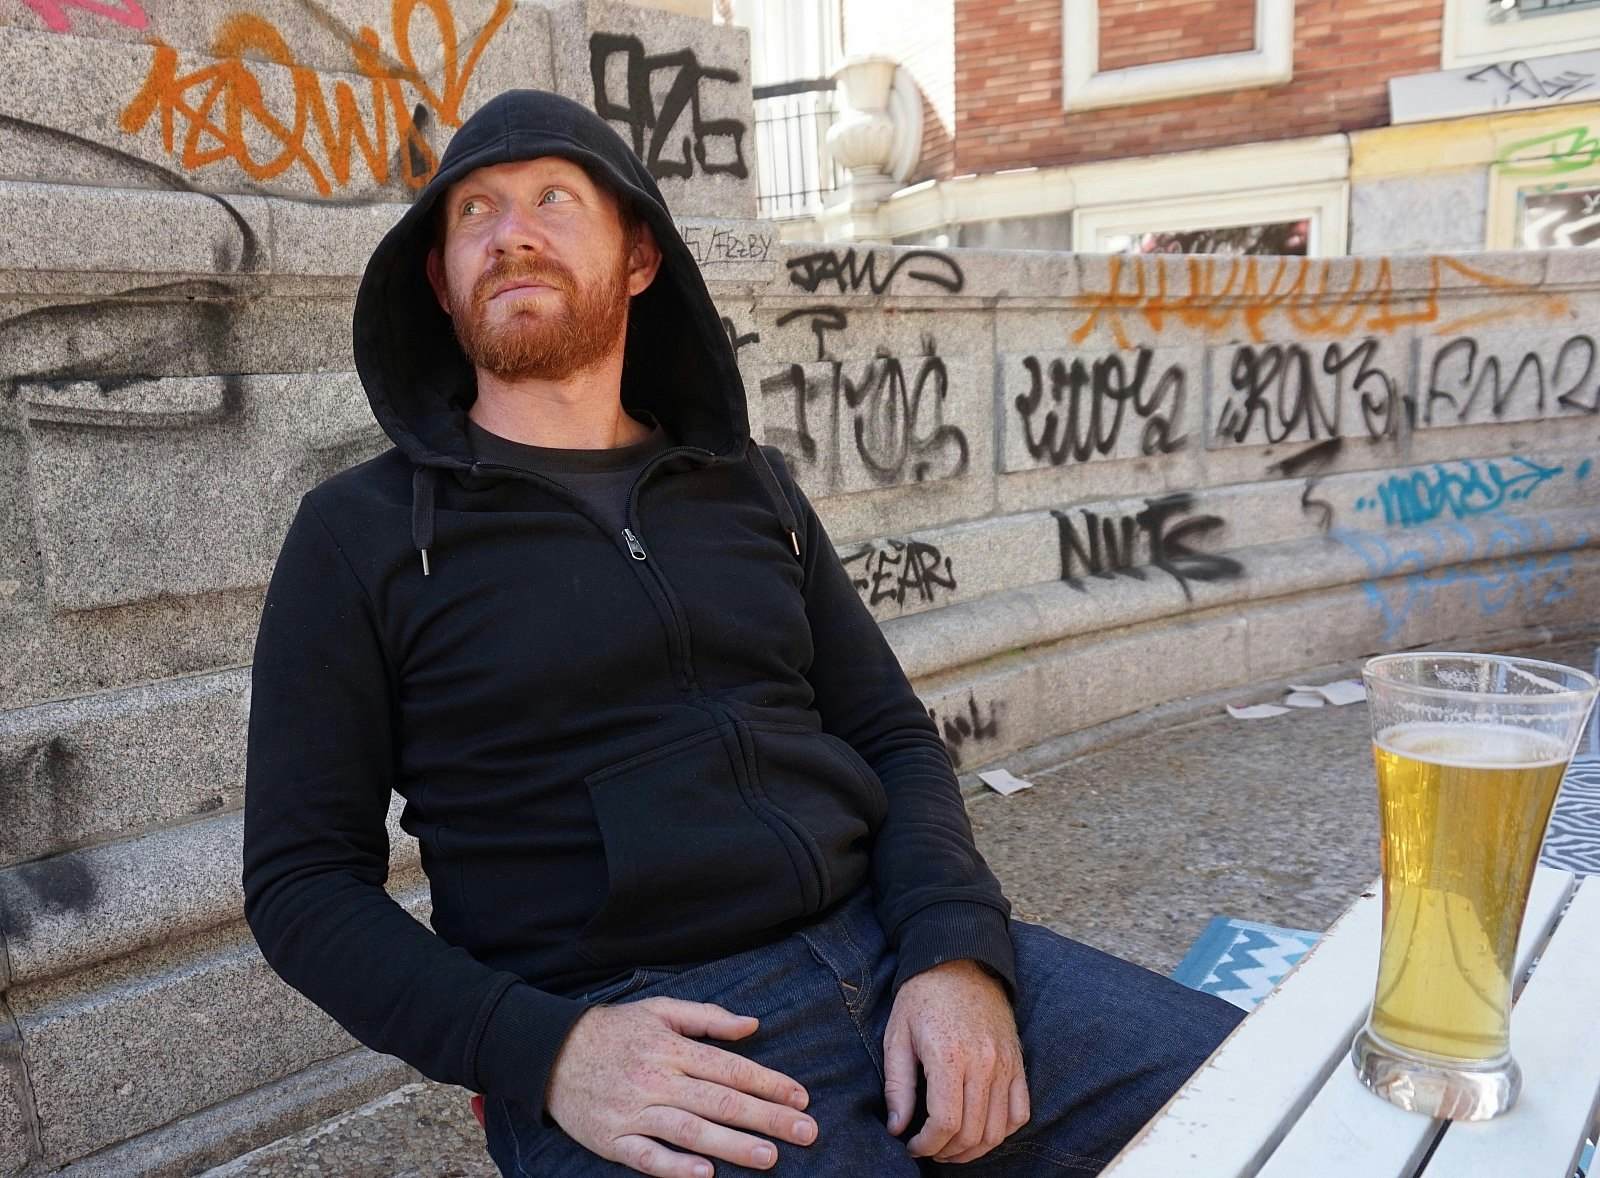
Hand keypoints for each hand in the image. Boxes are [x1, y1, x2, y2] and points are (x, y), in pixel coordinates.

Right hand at [545, 996, 816, 1176]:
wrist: (548, 1052)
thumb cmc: (613, 1030)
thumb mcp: (660, 1009)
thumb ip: (708, 1018)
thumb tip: (752, 1025)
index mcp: (672, 1048)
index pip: (731, 1068)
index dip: (769, 1083)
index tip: (802, 1098)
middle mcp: (657, 1080)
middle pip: (720, 1102)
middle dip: (767, 1118)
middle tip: (806, 1132)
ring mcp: (634, 1112)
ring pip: (691, 1131)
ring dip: (732, 1145)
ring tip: (769, 1157)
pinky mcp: (611, 1140)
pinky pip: (647, 1157)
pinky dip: (675, 1167)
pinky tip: (705, 1174)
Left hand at [883, 959, 1029, 1163]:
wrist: (960, 961)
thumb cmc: (922, 998)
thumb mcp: (896, 1037)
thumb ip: (898, 1087)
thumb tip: (897, 1129)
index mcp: (949, 1055)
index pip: (946, 1122)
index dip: (927, 1144)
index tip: (913, 1145)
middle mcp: (983, 1063)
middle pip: (972, 1132)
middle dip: (947, 1152)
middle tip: (929, 1149)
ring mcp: (1005, 1064)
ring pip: (997, 1129)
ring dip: (974, 1149)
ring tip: (952, 1148)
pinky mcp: (1017, 1063)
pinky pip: (1020, 1112)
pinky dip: (1002, 1131)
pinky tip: (981, 1131)